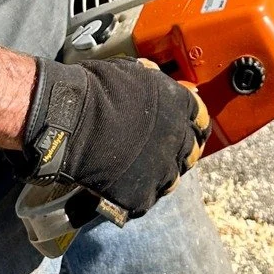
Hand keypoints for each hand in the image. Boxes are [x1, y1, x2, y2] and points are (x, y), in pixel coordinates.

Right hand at [23, 57, 210, 219]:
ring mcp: (162, 170)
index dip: (193, 126)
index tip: (188, 129)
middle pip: (191, 152)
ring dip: (160, 175)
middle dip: (181, 152)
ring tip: (142, 172)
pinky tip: (123, 189)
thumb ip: (156, 82)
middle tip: (163, 152)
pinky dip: (137, 195)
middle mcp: (178, 140)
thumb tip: (164, 80)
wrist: (73, 119)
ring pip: (172, 179)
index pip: (200, 120)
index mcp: (180, 106)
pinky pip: (146, 200)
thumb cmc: (99, 88)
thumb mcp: (135, 73)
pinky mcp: (142, 195)